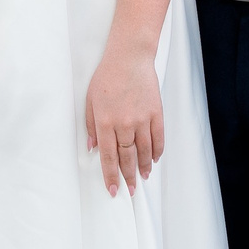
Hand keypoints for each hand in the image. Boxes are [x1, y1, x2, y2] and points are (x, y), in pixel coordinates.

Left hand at [84, 49, 164, 196]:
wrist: (129, 57)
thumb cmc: (107, 76)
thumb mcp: (90, 100)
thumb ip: (91, 126)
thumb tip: (92, 148)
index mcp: (105, 122)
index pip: (108, 156)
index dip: (111, 175)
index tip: (113, 189)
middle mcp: (124, 124)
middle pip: (127, 158)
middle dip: (128, 177)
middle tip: (129, 191)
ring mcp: (142, 119)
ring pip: (144, 151)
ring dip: (143, 167)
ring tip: (142, 178)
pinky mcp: (156, 113)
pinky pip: (158, 138)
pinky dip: (157, 151)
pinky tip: (154, 159)